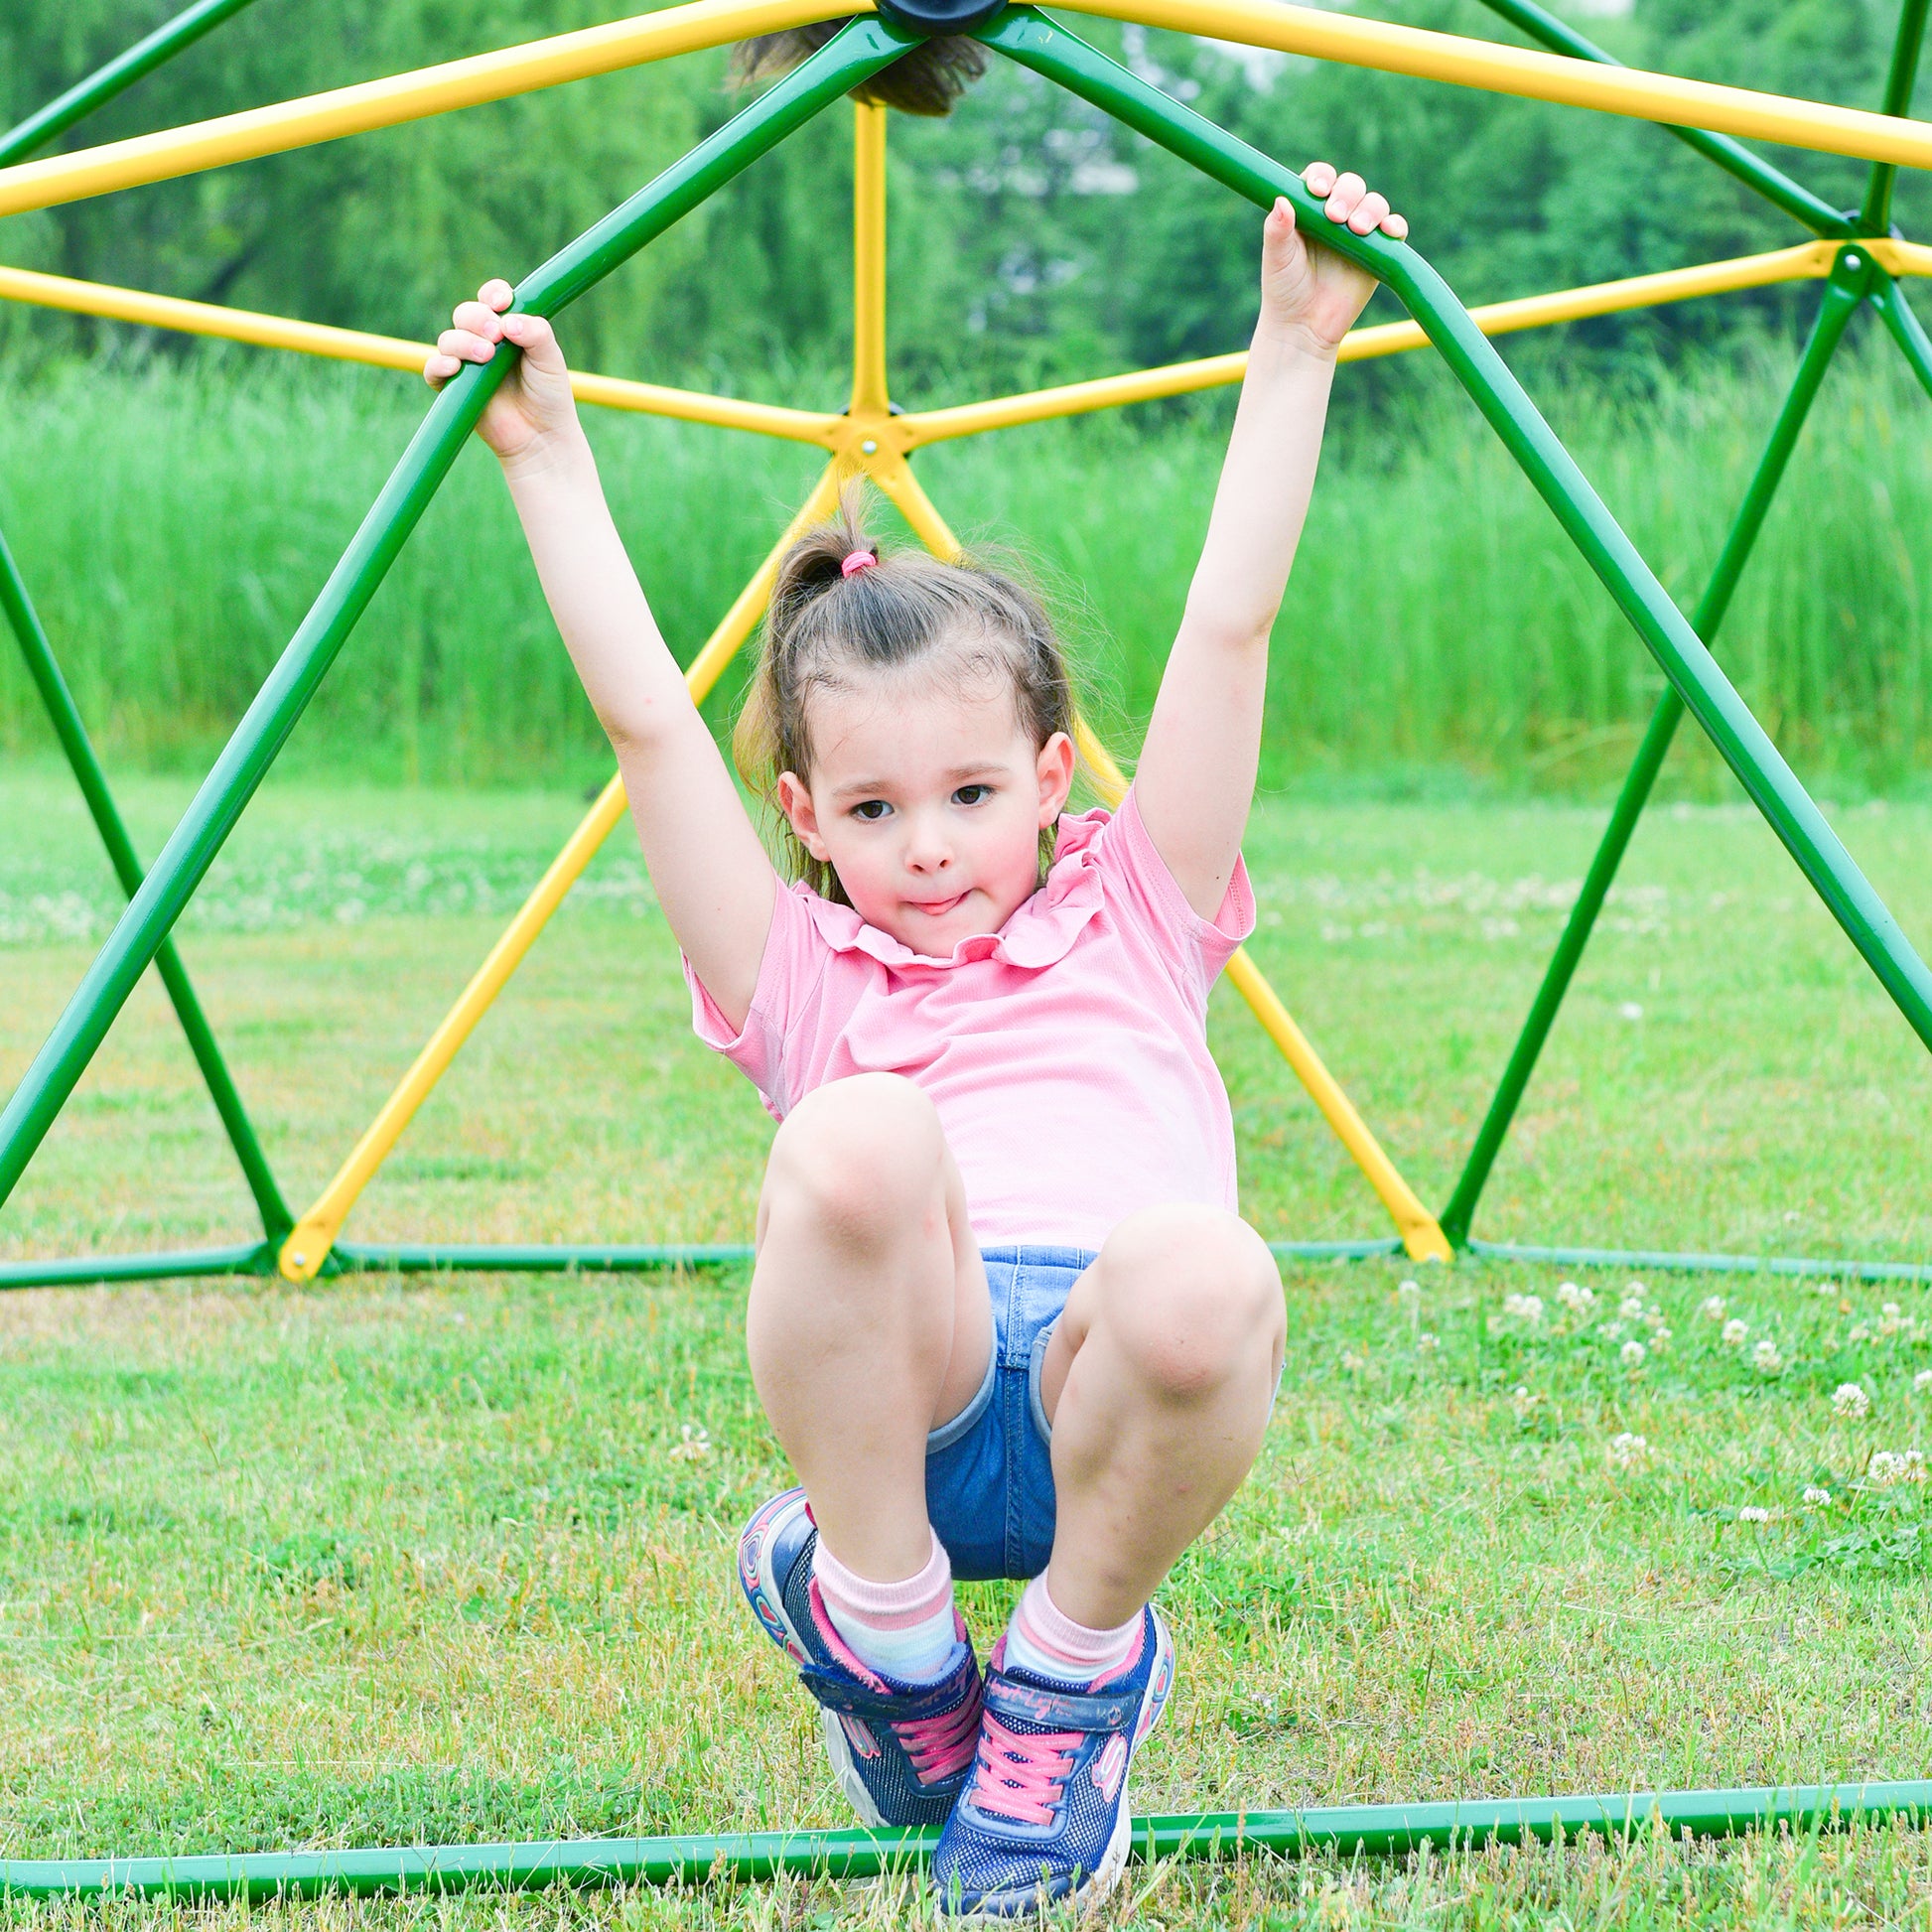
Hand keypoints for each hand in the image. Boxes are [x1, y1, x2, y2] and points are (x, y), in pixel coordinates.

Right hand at [423, 279, 580, 467]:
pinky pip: (433, 370)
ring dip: (464, 342)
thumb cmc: (549, 395)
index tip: (503, 303)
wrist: (543, 436)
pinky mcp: (454, 388)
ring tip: (486, 356)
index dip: (493, 295)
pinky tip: (455, 367)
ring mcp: (467, 364)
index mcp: (507, 327)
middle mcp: (484, 341)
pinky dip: (439, 365)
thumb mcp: (551, 359)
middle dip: (478, 318)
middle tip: (496, 335)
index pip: (491, 298)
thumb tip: (507, 321)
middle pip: (466, 314)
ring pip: (449, 339)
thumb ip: (536, 333)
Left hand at [1257, 162, 1407, 357]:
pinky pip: (1394, 230)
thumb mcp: (1276, 258)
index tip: (1317, 191)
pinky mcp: (1378, 253)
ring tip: (1357, 229)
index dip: (1321, 178)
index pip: (1320, 179)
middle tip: (1336, 216)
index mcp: (1309, 209)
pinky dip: (1395, 226)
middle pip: (1351, 186)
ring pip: (1374, 204)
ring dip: (1370, 209)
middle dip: (1347, 193)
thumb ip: (1276, 230)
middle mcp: (1336, 216)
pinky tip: (1388, 231)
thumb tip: (1281, 200)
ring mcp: (1359, 233)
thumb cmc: (1284, 290)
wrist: (1303, 328)